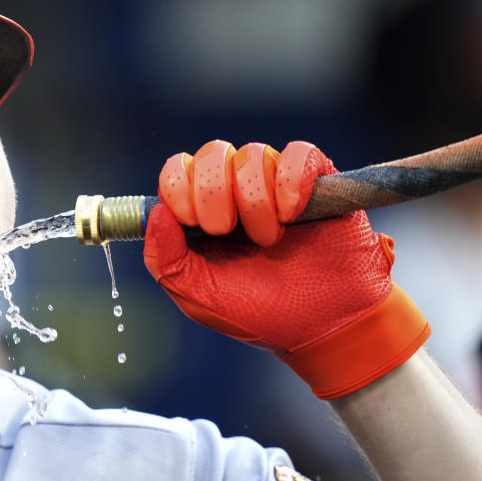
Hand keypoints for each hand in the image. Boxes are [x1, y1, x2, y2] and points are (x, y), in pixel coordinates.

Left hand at [143, 140, 429, 398]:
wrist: (325, 327)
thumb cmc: (260, 313)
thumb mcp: (199, 297)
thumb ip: (165, 260)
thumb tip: (156, 212)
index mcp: (202, 214)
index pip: (177, 171)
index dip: (179, 188)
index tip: (193, 222)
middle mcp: (236, 191)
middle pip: (212, 153)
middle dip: (215, 193)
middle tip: (229, 231)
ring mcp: (276, 183)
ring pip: (253, 154)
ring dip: (256, 201)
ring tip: (271, 239)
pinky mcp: (316, 181)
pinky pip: (299, 153)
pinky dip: (291, 181)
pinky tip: (294, 214)